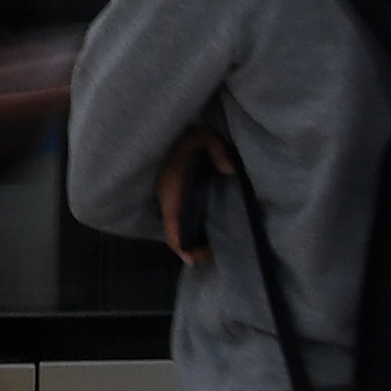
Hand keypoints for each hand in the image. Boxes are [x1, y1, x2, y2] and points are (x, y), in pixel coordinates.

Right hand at [156, 127, 233, 263]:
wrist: (162, 132)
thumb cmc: (182, 136)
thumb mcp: (201, 136)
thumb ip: (216, 151)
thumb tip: (229, 171)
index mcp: (171, 189)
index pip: (172, 223)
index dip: (181, 244)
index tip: (193, 259)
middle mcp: (166, 199)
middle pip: (173, 232)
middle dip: (190, 246)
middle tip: (211, 252)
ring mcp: (166, 199)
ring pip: (176, 227)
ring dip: (190, 238)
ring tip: (211, 244)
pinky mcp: (171, 197)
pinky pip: (178, 218)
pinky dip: (189, 228)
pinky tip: (205, 228)